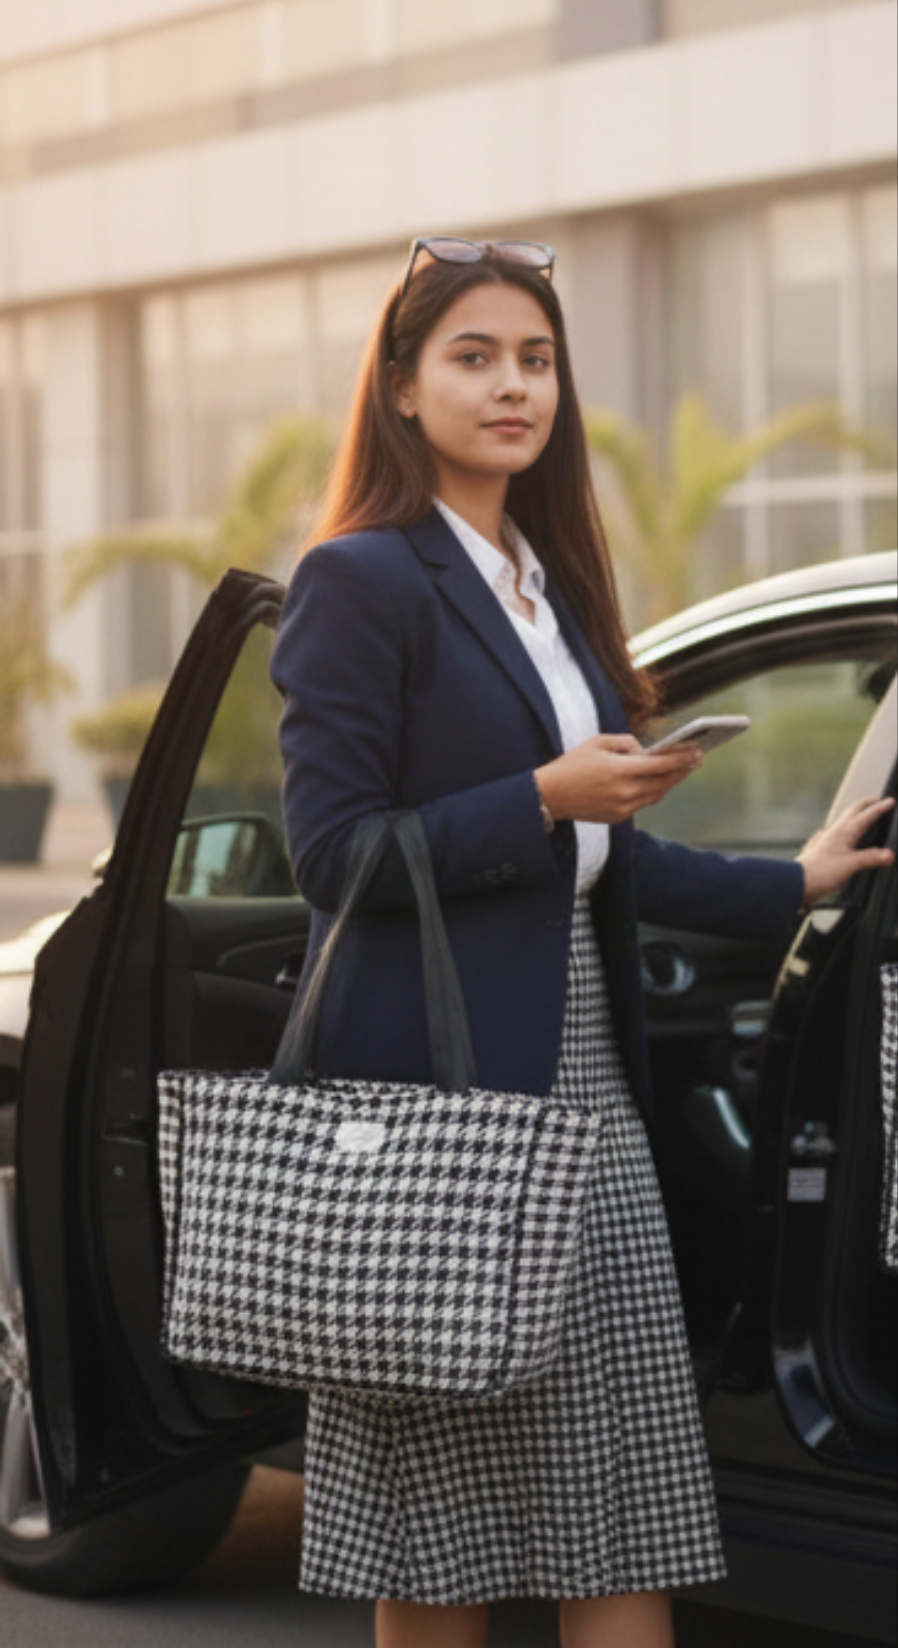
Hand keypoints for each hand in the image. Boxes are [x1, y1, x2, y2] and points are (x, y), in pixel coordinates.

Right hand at [535, 734, 701, 825]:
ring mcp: (622, 807)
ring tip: (681, 770)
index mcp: (620, 770)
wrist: (549, 796)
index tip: (696, 751)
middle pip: (664, 782)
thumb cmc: (572, 765)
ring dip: (670, 782)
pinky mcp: (618, 817)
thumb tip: (645, 750)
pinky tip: (658, 783)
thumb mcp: (597, 743)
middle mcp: (625, 792)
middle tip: (696, 759)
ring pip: (657, 795)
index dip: (682, 757)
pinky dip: (652, 792)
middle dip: (682, 770)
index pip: (661, 764)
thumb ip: (625, 742)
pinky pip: (642, 803)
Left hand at [798, 797, 895, 906]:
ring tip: (864, 816)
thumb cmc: (820, 872)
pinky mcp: (823, 848)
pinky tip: (847, 838)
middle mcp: (835, 831)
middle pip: (852, 811)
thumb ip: (871, 858)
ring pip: (845, 821)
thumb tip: (889, 854)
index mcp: (844, 832)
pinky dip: (848, 829)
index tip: (890, 801)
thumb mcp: (851, 865)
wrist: (798, 882)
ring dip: (856, 815)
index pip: (865, 815)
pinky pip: (839, 833)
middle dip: (866, 804)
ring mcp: (828, 839)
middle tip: (876, 801)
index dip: (879, 808)